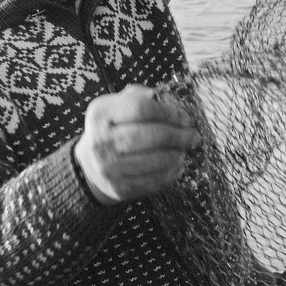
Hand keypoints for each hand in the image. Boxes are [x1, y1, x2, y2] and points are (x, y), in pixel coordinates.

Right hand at [74, 84, 201, 204]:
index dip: (169, 113)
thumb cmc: (114, 129)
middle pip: (148, 135)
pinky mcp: (118, 188)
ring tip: (185, 150)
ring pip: (152, 160)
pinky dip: (170, 173)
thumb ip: (141, 97)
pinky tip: (178, 165)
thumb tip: (169, 99)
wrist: (91, 165)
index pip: (140, 108)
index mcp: (100, 113)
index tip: (186, 118)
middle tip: (193, 136)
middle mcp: (100, 141)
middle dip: (177, 135)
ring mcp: (108, 167)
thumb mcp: (119, 106)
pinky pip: (152, 181)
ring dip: (175, 154)